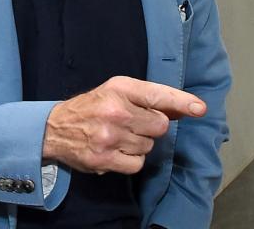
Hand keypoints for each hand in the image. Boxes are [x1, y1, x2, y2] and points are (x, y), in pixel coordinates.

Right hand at [41, 76, 206, 174]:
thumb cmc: (90, 108)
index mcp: (119, 89)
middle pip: (160, 126)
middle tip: (130, 124)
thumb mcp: (115, 92)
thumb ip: (147, 100)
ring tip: (118, 136)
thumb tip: (183, 110)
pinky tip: (116, 150)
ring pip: (149, 146)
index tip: (200, 109)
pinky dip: (130, 160)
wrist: (54, 129)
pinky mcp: (105, 158)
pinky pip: (138, 163)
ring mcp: (110, 136)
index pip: (157, 94)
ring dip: (138, 144)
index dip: (182, 101)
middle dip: (151, 127)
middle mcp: (116, 111)